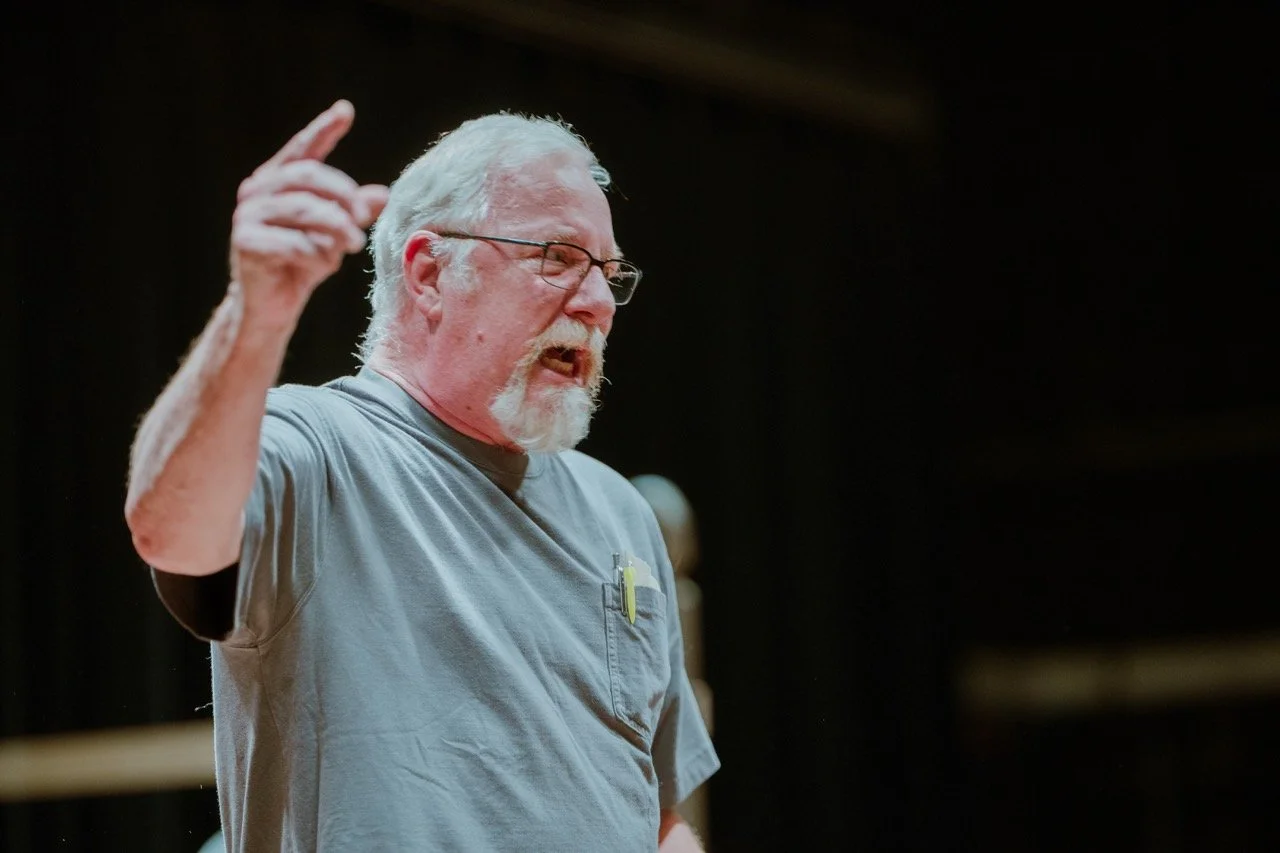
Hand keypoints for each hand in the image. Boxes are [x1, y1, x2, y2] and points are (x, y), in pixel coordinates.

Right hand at [230, 99, 388, 326]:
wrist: (272, 305)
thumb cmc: (303, 262)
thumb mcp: (334, 233)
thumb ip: (354, 211)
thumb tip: (383, 194)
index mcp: (277, 180)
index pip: (303, 150)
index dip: (323, 129)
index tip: (345, 111)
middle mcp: (257, 191)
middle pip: (308, 177)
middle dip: (343, 197)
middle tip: (363, 221)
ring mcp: (247, 215)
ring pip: (304, 209)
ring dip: (335, 229)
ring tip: (354, 245)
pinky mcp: (245, 242)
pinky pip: (293, 242)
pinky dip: (315, 255)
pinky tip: (321, 266)